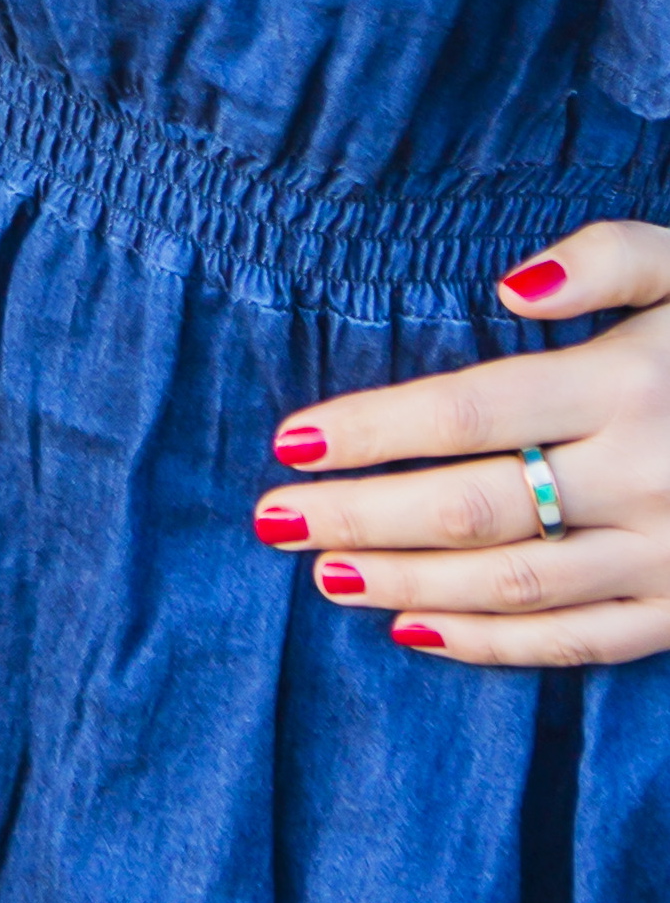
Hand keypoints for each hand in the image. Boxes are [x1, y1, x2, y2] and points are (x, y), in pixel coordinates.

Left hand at [249, 221, 669, 665]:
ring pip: (518, 585)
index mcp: (629, 383)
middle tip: (270, 518)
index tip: (290, 441)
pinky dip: (494, 644)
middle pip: (474, 507)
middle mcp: (645, 476)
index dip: (374, 430)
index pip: (470, 412)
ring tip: (322, 572)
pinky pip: (582, 641)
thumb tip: (508, 284)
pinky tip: (416, 631)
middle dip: (362, 516)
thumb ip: (604, 257)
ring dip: (409, 584)